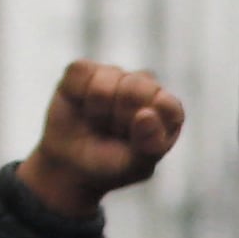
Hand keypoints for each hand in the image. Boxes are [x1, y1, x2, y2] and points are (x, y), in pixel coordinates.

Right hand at [21, 62, 181, 221]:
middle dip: (117, 118)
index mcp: (168, 110)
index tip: (131, 140)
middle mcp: (146, 86)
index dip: (142, 124)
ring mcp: (116, 75)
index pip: (164, 104)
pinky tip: (80, 106)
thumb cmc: (111, 165)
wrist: (71, 168)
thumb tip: (146, 114)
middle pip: (134, 89)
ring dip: (96, 110)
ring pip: (104, 83)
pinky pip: (80, 72)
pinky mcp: (86, 69)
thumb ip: (149, 145)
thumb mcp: (134, 166)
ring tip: (97, 122)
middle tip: (112, 132)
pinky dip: (76, 94)